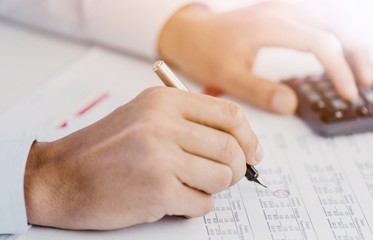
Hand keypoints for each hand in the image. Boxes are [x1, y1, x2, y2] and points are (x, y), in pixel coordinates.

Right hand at [24, 87, 262, 229]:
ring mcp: (160, 159)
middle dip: (237, 168)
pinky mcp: (157, 192)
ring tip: (195, 187)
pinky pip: (202, 204)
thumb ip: (187, 121)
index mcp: (163, 102)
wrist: (60, 176)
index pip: (229, 114)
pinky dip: (197, 205)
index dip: (249, 136)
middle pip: (231, 148)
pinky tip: (178, 200)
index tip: (253, 153)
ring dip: (215, 188)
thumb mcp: (143, 115)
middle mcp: (163, 125)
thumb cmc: (103, 148)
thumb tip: (236, 140)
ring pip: (222, 178)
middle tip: (229, 176)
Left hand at [158, 1, 372, 113]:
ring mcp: (283, 9)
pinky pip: (319, 15)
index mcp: (271, 26)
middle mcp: (282, 12)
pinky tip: (338, 47)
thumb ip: (259, 92)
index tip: (348, 94)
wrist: (188, 32)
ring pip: (332, 15)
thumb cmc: (203, 50)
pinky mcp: (281, 13)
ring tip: (358, 68)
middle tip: (364, 82)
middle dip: (356, 52)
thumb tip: (291, 106)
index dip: (339, 70)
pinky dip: (336, 31)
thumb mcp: (227, 76)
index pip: (320, 43)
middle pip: (336, 22)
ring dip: (350, 38)